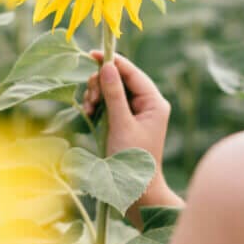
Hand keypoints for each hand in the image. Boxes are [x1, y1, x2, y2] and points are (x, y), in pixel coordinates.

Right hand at [82, 52, 178, 214]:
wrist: (138, 190)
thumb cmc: (132, 158)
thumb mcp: (121, 125)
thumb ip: (114, 95)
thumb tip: (107, 66)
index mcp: (154, 102)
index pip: (132, 72)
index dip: (112, 61)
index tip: (91, 54)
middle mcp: (148, 103)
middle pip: (120, 78)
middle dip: (101, 84)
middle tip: (90, 100)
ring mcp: (138, 111)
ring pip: (112, 89)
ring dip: (97, 95)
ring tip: (89, 110)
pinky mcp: (126, 120)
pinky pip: (110, 102)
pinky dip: (98, 105)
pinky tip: (90, 114)